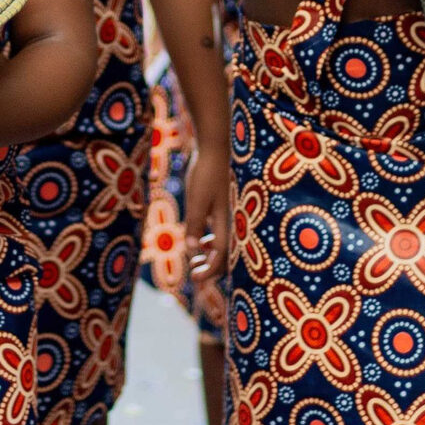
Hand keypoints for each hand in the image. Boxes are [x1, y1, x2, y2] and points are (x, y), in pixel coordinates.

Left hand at [184, 139, 229, 282]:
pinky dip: (211, 240)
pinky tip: (200, 239)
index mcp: (228, 221)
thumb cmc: (206, 172)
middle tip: (193, 275)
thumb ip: (195, 224)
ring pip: (224, 243)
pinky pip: (220, 230)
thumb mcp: (196, 200)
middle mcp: (232, 220)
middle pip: (226, 254)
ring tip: (195, 259)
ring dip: (210, 254)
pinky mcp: (223, 205)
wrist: (216, 145)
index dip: (210, 271)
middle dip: (210, 267)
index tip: (195, 279)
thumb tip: (192, 250)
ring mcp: (229, 213)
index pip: (222, 256)